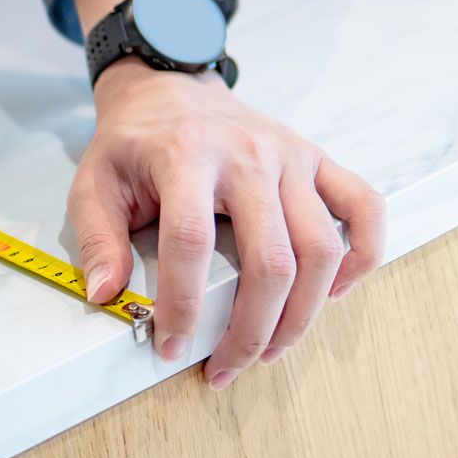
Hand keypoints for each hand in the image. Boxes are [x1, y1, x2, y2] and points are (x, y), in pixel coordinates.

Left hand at [66, 0, 385, 388]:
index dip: (184, 303)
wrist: (169, 88)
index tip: (172, 346)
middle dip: (250, 329)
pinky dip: (362, 257)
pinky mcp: (318, 161)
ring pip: (321, 249)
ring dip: (301, 314)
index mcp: (186, 157)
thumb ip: (96, 239)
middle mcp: (248, 156)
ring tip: (269, 350)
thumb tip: (106, 296)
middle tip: (226, 369)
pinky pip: (364, 210)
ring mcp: (290, 158)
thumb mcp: (93, 183)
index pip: (190, 242)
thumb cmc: (132, 144)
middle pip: (270, 259)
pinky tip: (333, 295)